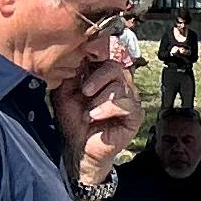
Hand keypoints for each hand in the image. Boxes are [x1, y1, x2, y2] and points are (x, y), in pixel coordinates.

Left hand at [60, 48, 135, 189]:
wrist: (78, 148)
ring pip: (120, 85)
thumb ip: (71, 73)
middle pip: (115, 66)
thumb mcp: (65, 92)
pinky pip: (126, 104)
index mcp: (102, 76)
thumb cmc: (73, 122)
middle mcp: (119, 85)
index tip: (83, 61)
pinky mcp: (135, 115)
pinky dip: (107, 109)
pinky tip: (95, 117)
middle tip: (84, 91)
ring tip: (88, 113)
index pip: (105, 56)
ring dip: (100, 99)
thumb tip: (74, 52)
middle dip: (97, 78)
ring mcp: (129, 99)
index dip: (96, 56)